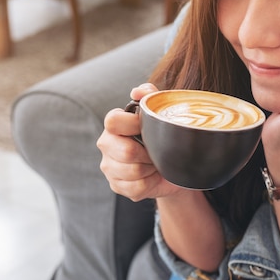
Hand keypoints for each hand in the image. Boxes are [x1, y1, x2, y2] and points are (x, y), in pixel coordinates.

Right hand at [97, 83, 184, 200]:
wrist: (173, 167)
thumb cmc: (163, 137)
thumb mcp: (160, 112)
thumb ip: (149, 95)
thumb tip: (136, 91)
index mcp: (114, 124)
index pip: (113, 121)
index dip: (133, 125)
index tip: (149, 128)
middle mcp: (106, 144)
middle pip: (126, 151)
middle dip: (148, 153)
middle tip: (155, 151)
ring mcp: (109, 167)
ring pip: (132, 171)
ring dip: (150, 169)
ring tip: (154, 163)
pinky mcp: (116, 186)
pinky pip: (136, 188)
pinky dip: (149, 183)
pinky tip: (151, 177)